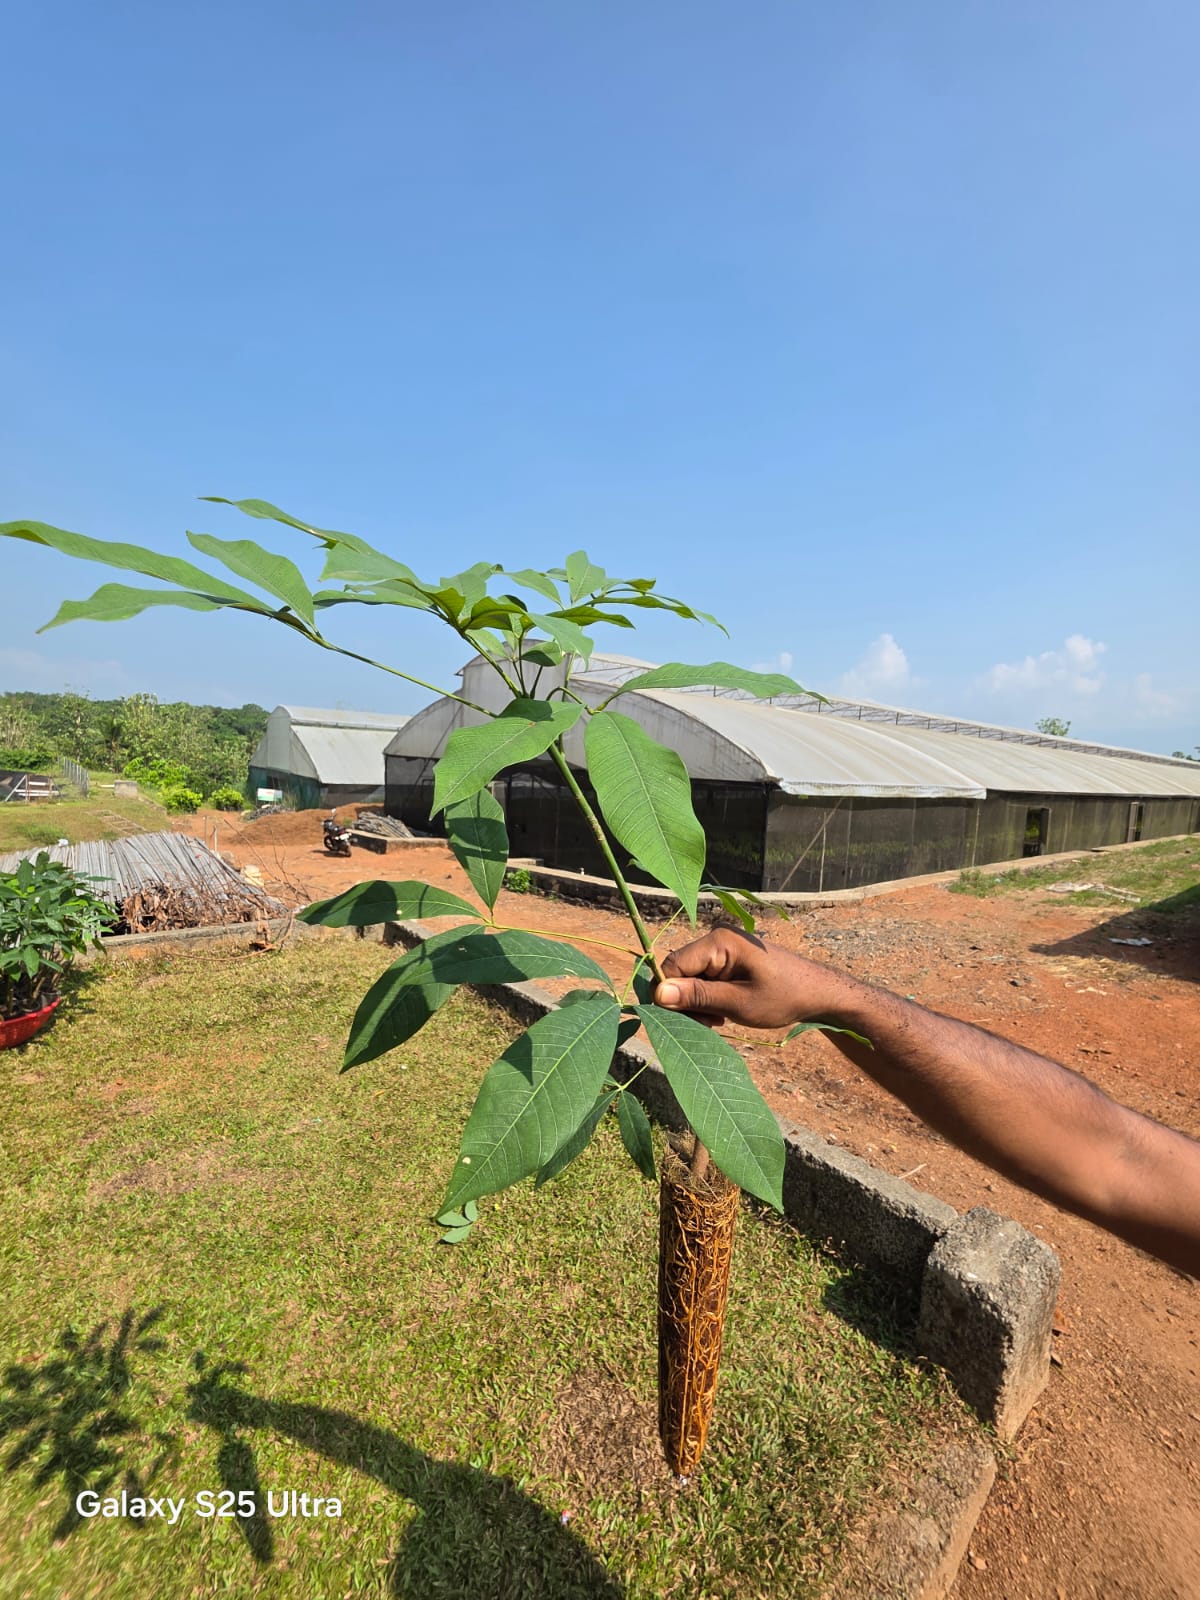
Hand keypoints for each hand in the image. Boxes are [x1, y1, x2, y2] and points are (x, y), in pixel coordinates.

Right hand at [655, 928, 844, 1029]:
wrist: (819, 993)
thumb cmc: (784, 997)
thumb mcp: (738, 1002)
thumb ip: (698, 996)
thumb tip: (658, 994)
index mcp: (718, 942)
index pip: (672, 965)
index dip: (671, 994)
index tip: (688, 1020)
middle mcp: (716, 939)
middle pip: (680, 972)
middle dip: (687, 1001)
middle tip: (709, 1023)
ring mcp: (723, 949)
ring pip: (691, 978)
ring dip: (698, 1003)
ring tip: (719, 1019)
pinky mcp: (729, 961)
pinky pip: (705, 979)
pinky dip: (709, 998)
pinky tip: (723, 1012)